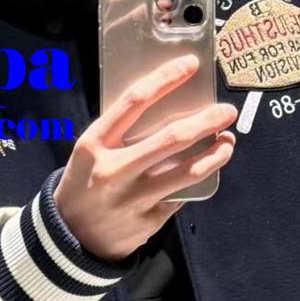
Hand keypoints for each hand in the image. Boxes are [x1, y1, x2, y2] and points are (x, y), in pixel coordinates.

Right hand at [54, 54, 237, 261]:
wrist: (70, 235)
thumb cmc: (86, 181)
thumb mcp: (91, 151)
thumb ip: (120, 131)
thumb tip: (168, 105)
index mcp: (95, 143)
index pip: (135, 101)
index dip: (166, 79)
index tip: (191, 65)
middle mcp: (114, 169)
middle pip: (172, 138)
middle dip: (207, 121)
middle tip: (227, 111)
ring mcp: (133, 198)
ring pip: (188, 172)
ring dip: (215, 154)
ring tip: (228, 142)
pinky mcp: (148, 221)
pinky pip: (181, 196)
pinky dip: (195, 182)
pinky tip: (204, 171)